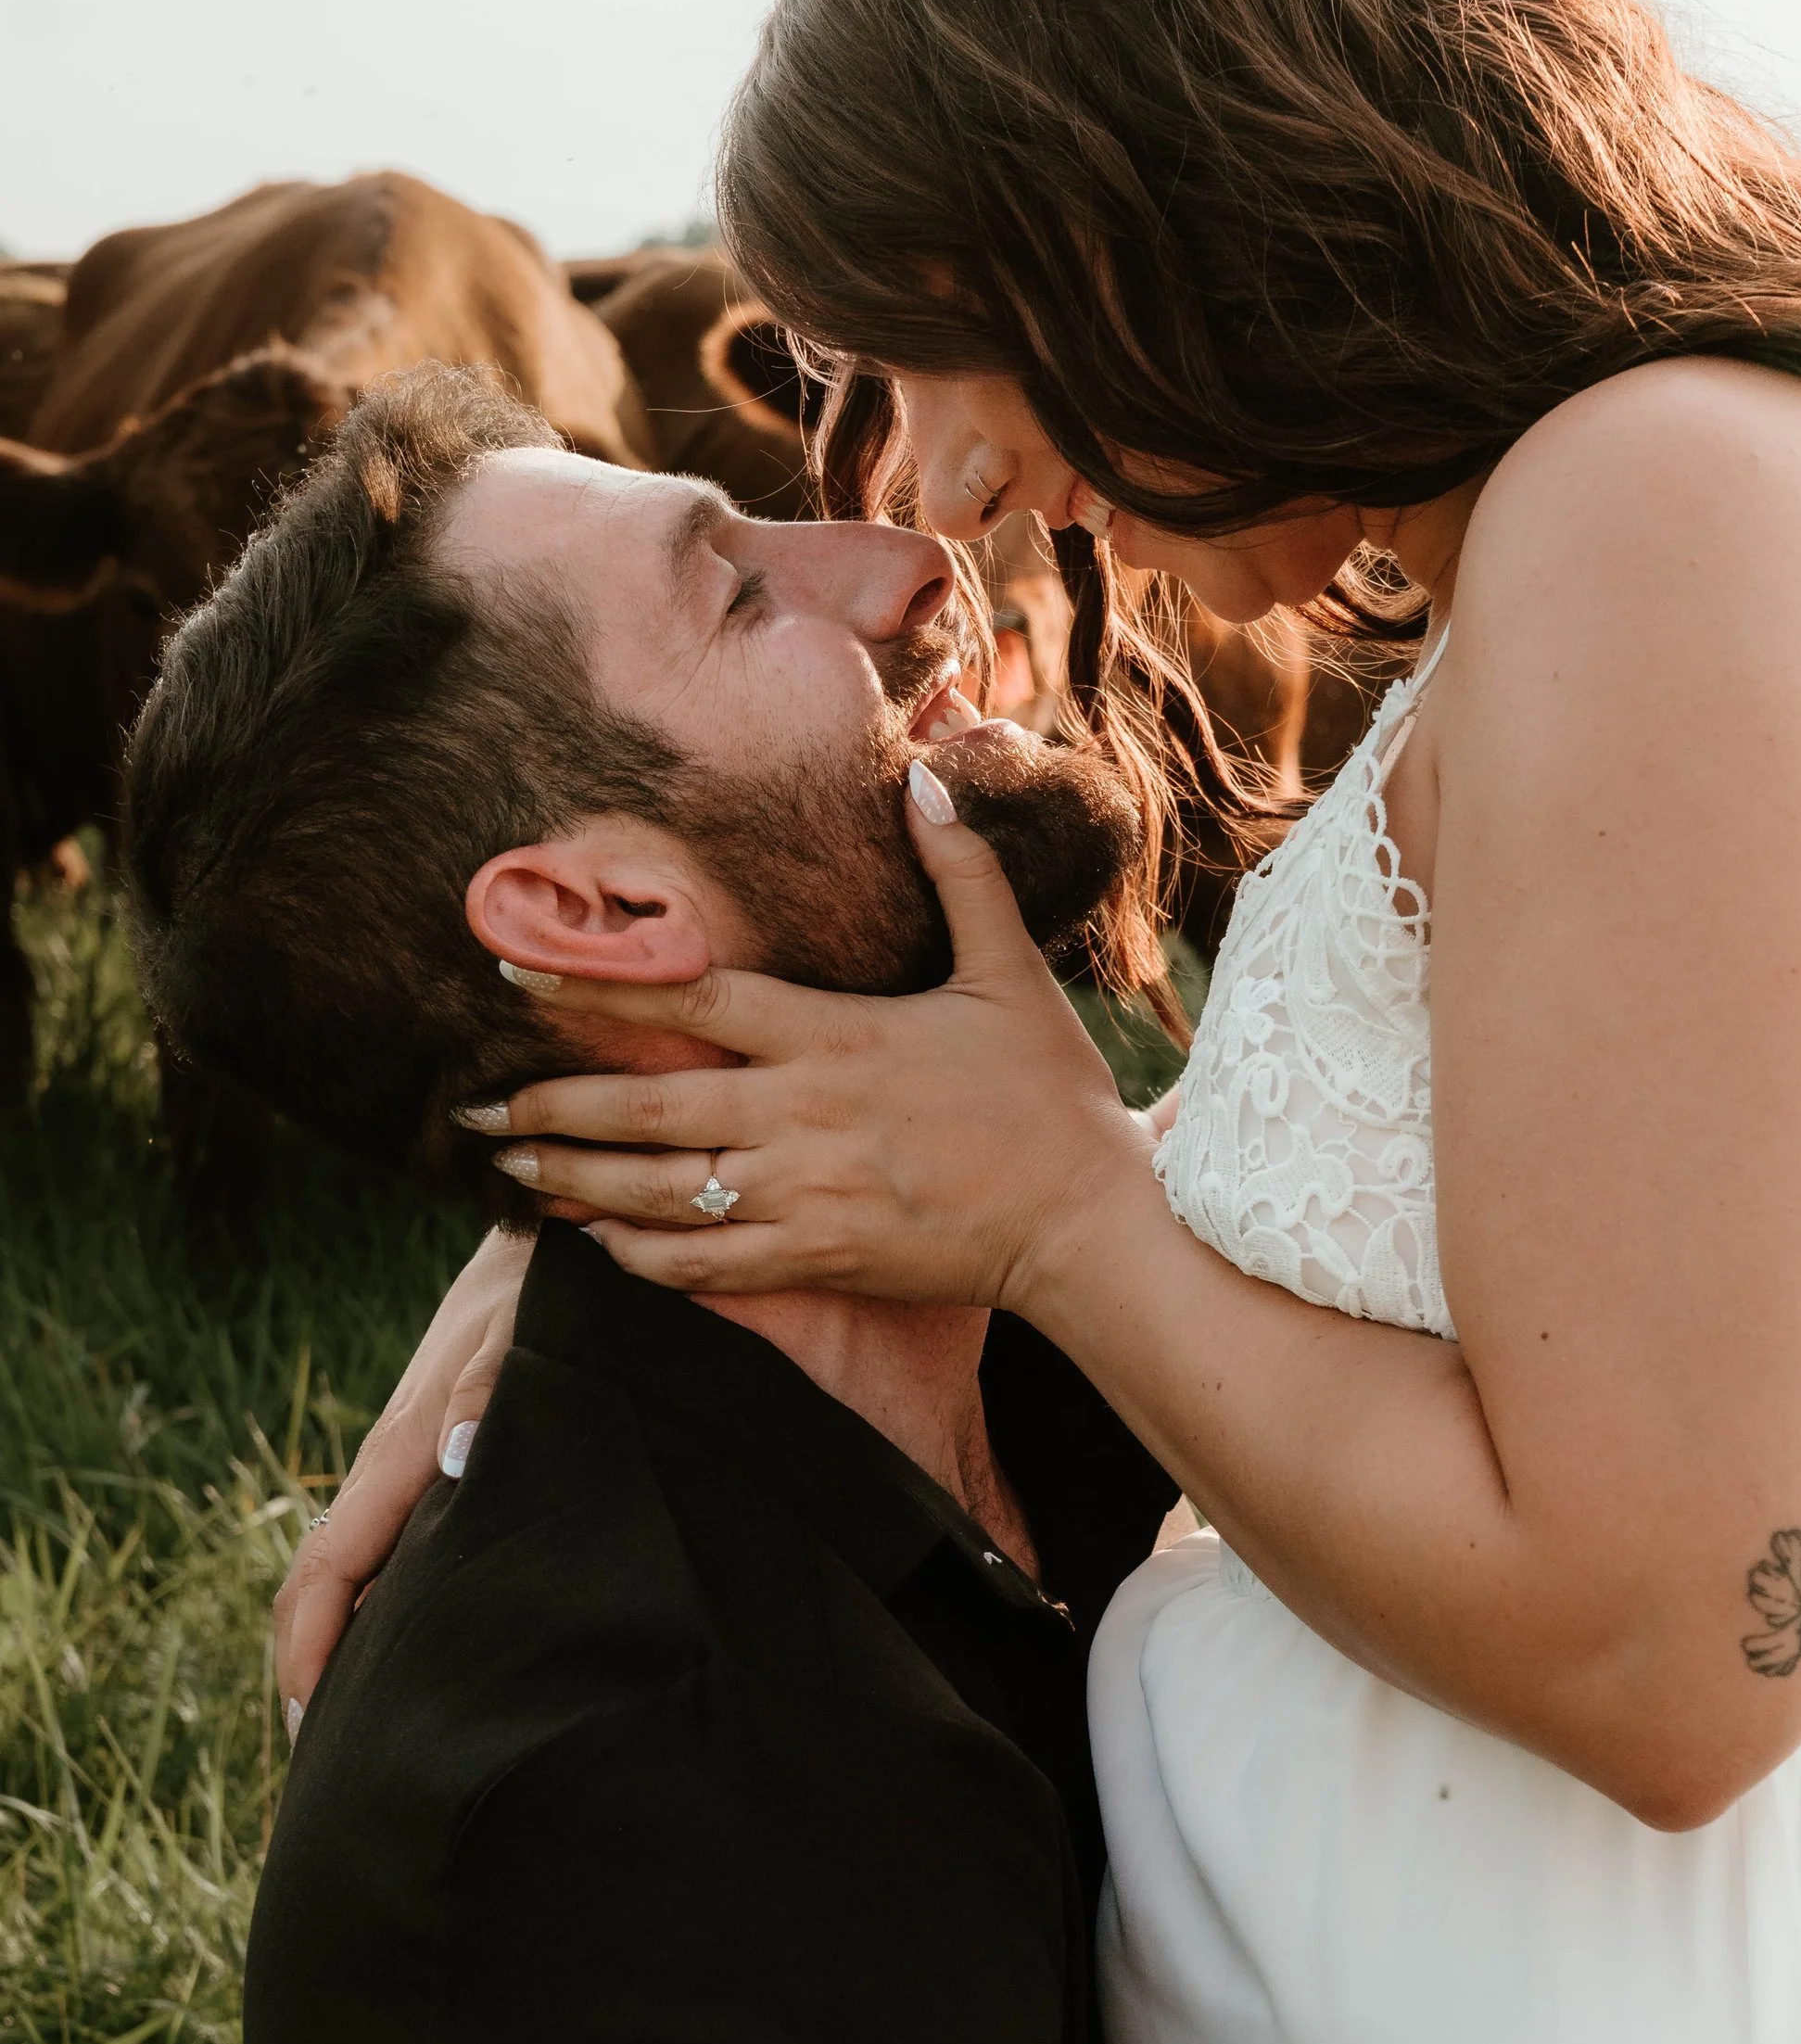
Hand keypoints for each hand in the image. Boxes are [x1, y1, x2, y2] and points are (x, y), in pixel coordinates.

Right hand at [273, 1227, 532, 1719]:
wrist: (574, 1227)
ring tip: (392, 1736)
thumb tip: (451, 1463)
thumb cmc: (550, 1274)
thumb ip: (492, 1383)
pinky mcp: (467, 1458)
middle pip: (339, 1587)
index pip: (328, 1565)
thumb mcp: (528, 1323)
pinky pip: (421, 1548)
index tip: (310, 1731)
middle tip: (344, 1772)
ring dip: (371, 1649)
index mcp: (404, 1445)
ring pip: (380, 1574)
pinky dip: (414, 1608)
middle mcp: (406, 1466)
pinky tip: (453, 1652)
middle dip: (325, 1673)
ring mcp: (432, 1465)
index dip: (306, 1649)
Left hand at [473, 794, 1151, 1315]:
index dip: (597, 984)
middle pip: (644, 1108)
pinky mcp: (817, 1259)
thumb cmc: (1050, 1095)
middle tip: (471, 1103)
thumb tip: (923, 778)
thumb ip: (959, 875)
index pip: (692, 1000)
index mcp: (835, 1037)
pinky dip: (636, 1256)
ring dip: (568, 1183)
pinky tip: (593, 1243)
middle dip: (546, 1106)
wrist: (1087, 1224)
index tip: (517, 970)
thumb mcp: (1011, 973)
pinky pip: (700, 1266)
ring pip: (655, 1193)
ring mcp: (801, 1196)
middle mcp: (800, 1117)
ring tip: (504, 1168)